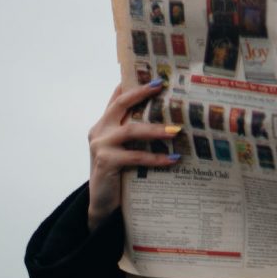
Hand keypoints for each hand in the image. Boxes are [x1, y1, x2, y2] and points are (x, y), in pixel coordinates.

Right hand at [87, 79, 181, 231]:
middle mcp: (99, 131)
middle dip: (140, 93)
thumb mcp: (125, 149)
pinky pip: (135, 156)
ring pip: (131, 130)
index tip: (151, 73)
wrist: (102, 204)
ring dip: (156, 129)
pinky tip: (173, 158)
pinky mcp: (106, 162)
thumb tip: (169, 120)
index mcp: (104, 124)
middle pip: (120, 104)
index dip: (131, 84)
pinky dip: (156, 157)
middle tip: (160, 86)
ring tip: (177, 131)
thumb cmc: (119, 174)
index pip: (116, 98)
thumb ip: (136, 133)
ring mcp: (100, 146)